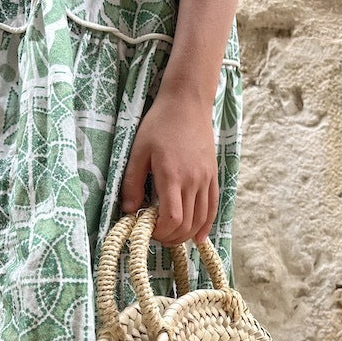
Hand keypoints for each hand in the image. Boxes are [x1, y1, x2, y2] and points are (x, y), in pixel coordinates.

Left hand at [120, 88, 218, 246]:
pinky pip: (213, 207)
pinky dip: (206, 225)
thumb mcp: (138, 151)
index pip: (172, 218)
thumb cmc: (159, 124)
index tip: (149, 231)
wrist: (187, 103)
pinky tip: (198, 237)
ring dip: (186, 235)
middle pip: (187, 224)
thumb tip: (128, 211)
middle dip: (170, 237)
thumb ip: (132, 183)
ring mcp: (206, 179)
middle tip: (156, 236)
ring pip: (201, 219)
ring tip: (171, 237)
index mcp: (172, 176)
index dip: (161, 232)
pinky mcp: (213, 176)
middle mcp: (193, 181)